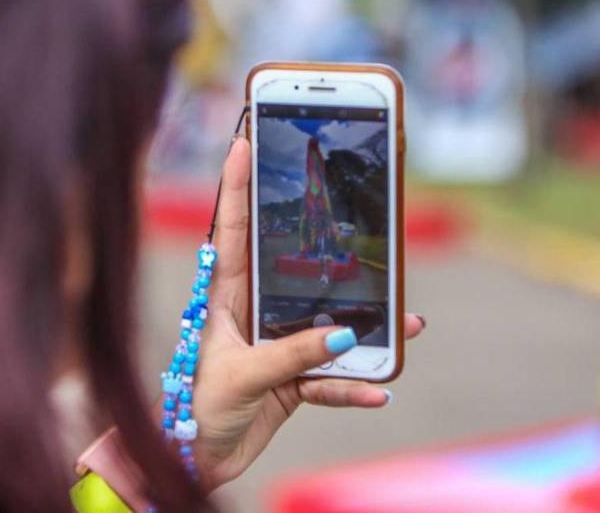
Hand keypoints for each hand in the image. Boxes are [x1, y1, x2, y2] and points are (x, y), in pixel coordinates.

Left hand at [188, 137, 424, 488]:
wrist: (194, 460)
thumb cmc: (195, 409)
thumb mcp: (241, 375)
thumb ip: (292, 353)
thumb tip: (345, 334)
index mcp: (226, 296)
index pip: (233, 228)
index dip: (237, 183)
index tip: (243, 139)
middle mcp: (255, 310)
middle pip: (296, 265)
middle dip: (328, 241)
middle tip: (355, 207)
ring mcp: (277, 342)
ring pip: (329, 323)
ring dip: (367, 326)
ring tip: (405, 319)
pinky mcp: (293, 377)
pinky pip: (331, 377)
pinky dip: (354, 386)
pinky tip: (378, 391)